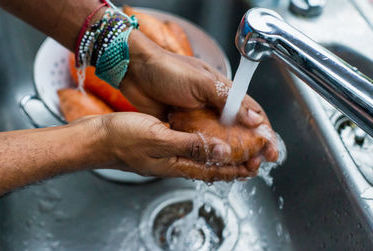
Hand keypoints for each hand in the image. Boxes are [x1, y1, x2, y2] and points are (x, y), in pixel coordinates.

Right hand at [81, 112, 264, 180]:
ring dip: (220, 153)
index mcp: (177, 164)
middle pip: (210, 166)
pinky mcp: (161, 142)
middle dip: (233, 164)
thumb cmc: (123, 139)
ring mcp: (167, 153)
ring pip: (201, 155)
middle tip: (252, 158)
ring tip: (235, 147)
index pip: (214, 171)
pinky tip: (205, 134)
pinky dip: (203, 142)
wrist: (98, 137)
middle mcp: (175, 162)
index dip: (236, 170)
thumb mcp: (159, 139)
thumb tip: (220, 150)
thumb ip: (190, 145)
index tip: (255, 166)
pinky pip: (189, 145)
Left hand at [122, 30, 277, 162]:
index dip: (264, 132)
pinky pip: (200, 142)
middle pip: (238, 129)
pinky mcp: (183, 125)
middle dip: (251, 147)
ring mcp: (198, 116)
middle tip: (256, 165)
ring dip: (232, 154)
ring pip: (220, 138)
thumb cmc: (167, 70)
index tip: (271, 150)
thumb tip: (254, 118)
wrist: (136, 72)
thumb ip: (226, 100)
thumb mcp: (200, 83)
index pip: (251, 112)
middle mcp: (213, 105)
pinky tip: (215, 164)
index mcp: (222, 91)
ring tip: (240, 170)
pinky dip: (209, 152)